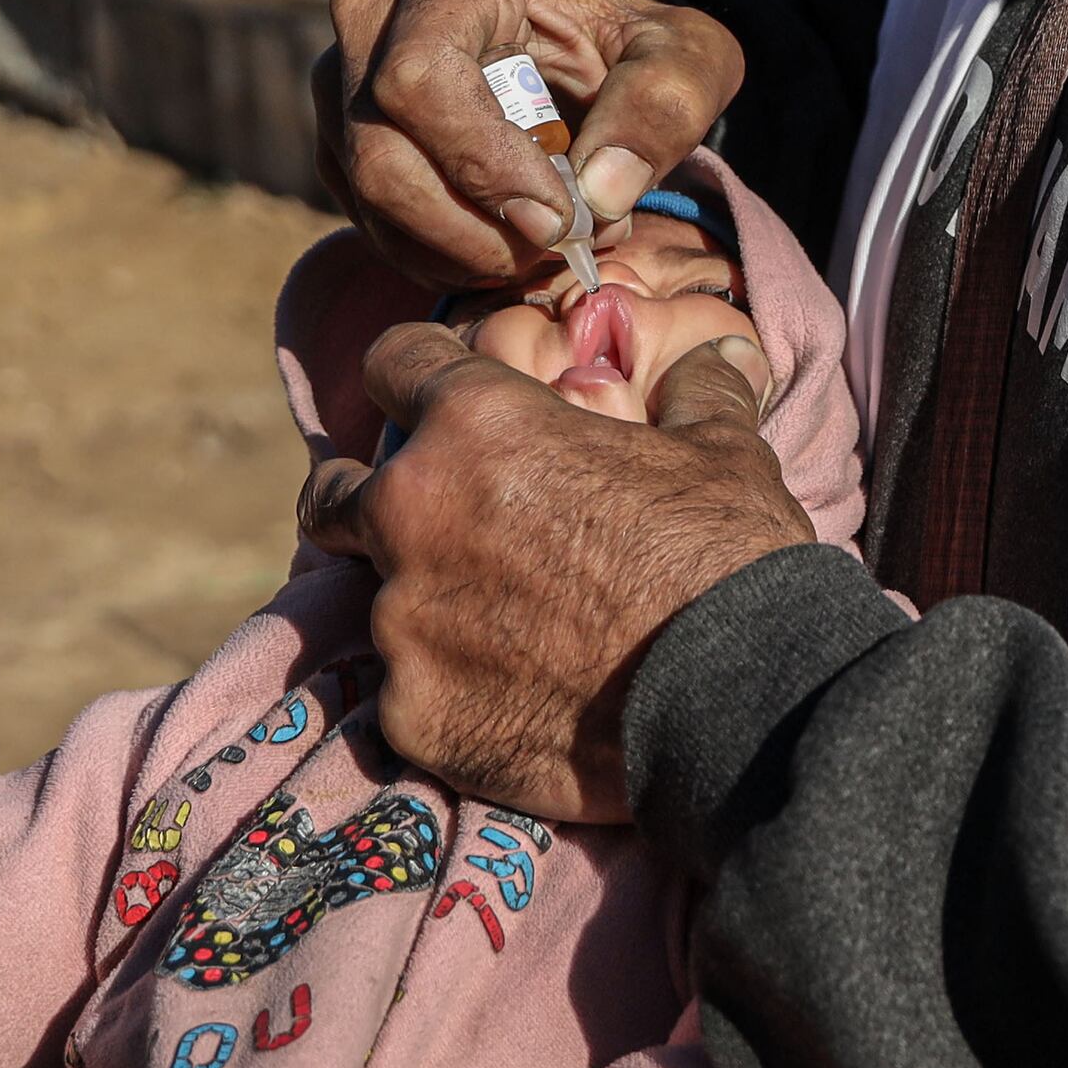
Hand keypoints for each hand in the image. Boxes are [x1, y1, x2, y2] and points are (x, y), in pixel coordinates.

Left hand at [300, 326, 811, 819]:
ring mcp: (401, 621)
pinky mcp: (411, 715)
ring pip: (378, 604)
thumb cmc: (725, 554)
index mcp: (476, 424)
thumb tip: (722, 352)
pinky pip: (411, 697)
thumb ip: (698, 391)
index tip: (442, 404)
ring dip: (426, 610)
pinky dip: (450, 697)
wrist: (733, 700)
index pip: (393, 362)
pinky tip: (516, 707)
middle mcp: (411, 513)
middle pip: (334, 493)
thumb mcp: (725, 452)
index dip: (420, 376)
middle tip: (438, 530)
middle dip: (367, 503)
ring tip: (505, 637)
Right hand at [309, 0, 745, 291]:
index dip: (482, 164)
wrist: (585, 59)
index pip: (422, 78)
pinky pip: (369, 222)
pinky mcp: (339, 140)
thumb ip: (666, 105)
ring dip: (463, 252)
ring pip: (369, 198)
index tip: (558, 218)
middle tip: (559, 250)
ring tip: (545, 251)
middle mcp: (373, 13)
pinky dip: (441, 259)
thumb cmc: (634, 48)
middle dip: (474, 229)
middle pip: (382, 153)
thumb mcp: (689, 57)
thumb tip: (601, 190)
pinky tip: (506, 251)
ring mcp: (341, 79)